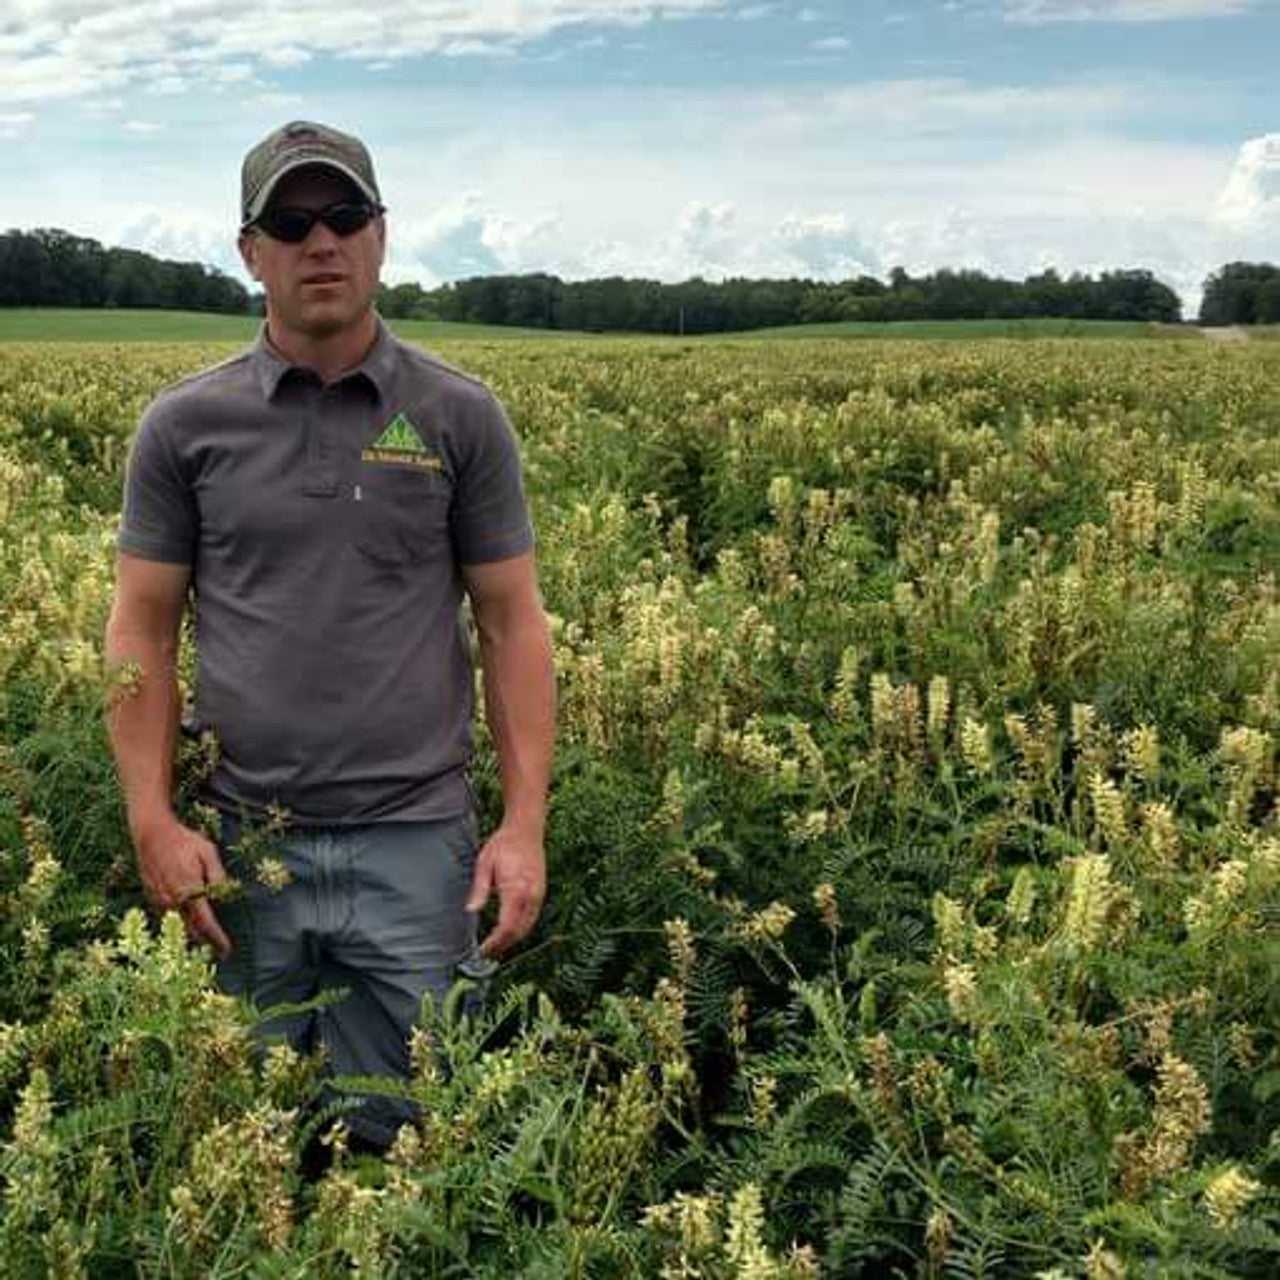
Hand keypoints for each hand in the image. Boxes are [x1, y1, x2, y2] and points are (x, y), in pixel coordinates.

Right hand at [134, 813, 232, 960]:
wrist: (151, 834)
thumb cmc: (184, 840)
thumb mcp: (208, 852)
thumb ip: (218, 875)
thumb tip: (225, 895)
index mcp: (189, 891)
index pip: (206, 923)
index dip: (217, 939)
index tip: (227, 951)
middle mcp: (173, 900)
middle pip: (192, 929)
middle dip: (206, 942)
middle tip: (219, 953)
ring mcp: (160, 900)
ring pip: (178, 925)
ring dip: (192, 935)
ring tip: (206, 944)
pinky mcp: (152, 896)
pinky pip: (168, 916)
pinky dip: (179, 924)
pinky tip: (187, 924)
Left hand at [464, 820, 545, 957]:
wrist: (526, 829)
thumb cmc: (503, 844)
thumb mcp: (484, 863)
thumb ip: (480, 889)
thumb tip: (471, 912)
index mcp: (516, 889)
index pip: (506, 926)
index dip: (495, 942)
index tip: (482, 951)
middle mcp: (531, 895)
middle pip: (519, 931)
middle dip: (503, 945)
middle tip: (486, 953)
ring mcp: (539, 895)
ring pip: (528, 927)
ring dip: (512, 939)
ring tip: (495, 946)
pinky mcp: (541, 892)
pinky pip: (532, 917)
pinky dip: (521, 929)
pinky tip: (508, 930)